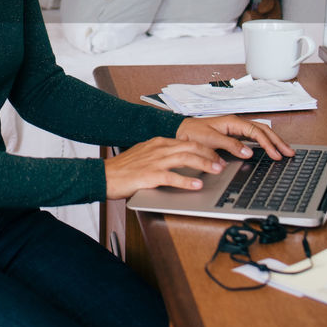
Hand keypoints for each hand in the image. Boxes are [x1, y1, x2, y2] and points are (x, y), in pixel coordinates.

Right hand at [103, 136, 227, 199]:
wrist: (104, 175)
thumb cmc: (123, 168)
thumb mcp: (144, 155)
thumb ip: (161, 155)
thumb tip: (180, 160)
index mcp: (157, 143)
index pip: (187, 141)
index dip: (205, 148)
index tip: (216, 155)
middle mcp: (158, 149)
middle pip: (190, 147)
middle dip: (210, 154)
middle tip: (222, 163)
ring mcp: (154, 161)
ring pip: (185, 158)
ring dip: (204, 164)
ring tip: (217, 170)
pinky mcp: (149, 175)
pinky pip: (172, 177)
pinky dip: (187, 180)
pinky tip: (197, 184)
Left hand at [176, 115, 294, 161]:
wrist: (180, 131)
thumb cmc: (193, 133)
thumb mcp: (211, 139)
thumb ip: (230, 145)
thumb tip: (249, 152)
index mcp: (232, 122)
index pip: (256, 132)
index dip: (268, 143)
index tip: (276, 154)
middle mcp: (236, 123)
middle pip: (263, 130)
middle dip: (277, 141)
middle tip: (289, 153)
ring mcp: (235, 128)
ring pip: (260, 132)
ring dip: (273, 141)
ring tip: (285, 151)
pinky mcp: (233, 134)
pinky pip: (253, 137)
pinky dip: (264, 142)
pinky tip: (269, 149)